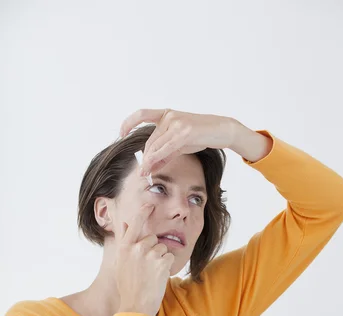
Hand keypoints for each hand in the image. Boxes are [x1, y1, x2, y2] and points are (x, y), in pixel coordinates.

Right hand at [115, 203, 174, 315]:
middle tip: (146, 267)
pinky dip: (166, 267)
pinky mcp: (162, 262)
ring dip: (160, 259)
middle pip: (153, 239)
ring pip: (162, 249)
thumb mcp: (120, 262)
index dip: (142, 212)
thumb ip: (123, 241)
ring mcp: (150, 254)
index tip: (149, 205)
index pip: (134, 224)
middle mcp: (137, 248)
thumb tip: (123, 222)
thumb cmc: (127, 285)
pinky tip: (157, 277)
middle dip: (153, 250)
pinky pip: (169, 258)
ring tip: (151, 274)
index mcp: (125, 247)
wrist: (136, 304)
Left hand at [119, 108, 236, 174]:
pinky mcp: (184, 131)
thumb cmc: (201, 136)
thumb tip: (149, 167)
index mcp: (166, 114)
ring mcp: (176, 122)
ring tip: (144, 174)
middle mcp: (169, 116)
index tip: (121, 133)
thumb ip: (164, 154)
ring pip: (156, 145)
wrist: (222, 130)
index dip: (129, 123)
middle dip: (144, 158)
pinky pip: (166, 147)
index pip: (142, 115)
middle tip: (141, 172)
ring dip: (148, 161)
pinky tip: (150, 166)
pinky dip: (156, 158)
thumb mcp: (180, 145)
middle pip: (150, 141)